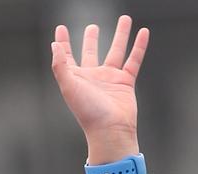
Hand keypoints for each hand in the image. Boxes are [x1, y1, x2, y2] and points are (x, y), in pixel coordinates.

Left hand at [51, 16, 148, 162]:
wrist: (111, 130)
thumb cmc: (88, 112)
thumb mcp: (69, 86)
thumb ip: (60, 65)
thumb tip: (54, 45)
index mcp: (77, 78)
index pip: (67, 56)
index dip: (63, 42)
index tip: (61, 28)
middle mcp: (93, 77)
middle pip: (92, 52)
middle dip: (91, 39)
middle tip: (93, 27)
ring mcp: (110, 79)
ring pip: (116, 51)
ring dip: (121, 35)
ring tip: (125, 18)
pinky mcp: (126, 82)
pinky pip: (134, 60)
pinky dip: (139, 46)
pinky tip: (143, 32)